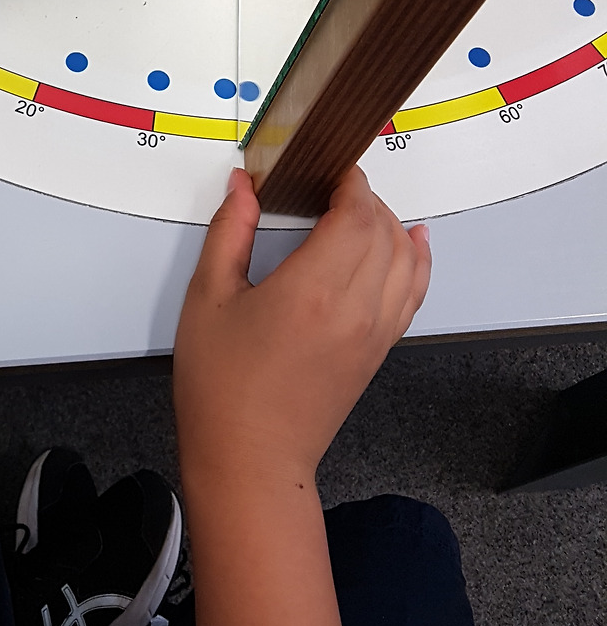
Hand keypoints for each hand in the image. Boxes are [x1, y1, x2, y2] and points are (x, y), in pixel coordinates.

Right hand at [174, 166, 429, 492]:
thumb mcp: (208, 299)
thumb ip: (229, 232)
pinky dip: (418, 261)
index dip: (350, 181)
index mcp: (312, 290)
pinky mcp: (379, 350)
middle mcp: (355, 308)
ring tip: (361, 208)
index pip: (356, 213)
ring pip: (406, 258)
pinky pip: (413, 293)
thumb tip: (243, 187)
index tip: (331, 167)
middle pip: (384, 230)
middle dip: (364, 197)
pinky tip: (414, 242)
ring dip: (389, 224)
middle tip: (331, 186)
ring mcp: (375, 331)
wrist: (250, 458)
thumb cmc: (221, 387)